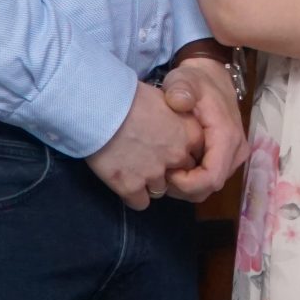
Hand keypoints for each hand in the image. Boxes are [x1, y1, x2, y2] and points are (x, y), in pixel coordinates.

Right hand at [86, 80, 203, 209]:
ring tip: (133, 167)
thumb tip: (172, 126)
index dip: (182, 153)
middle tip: (149, 159)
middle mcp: (177, 156)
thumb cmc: (130, 96)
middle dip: (169, 170)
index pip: (197, 155)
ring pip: (160, 190)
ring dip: (149, 182)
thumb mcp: (165, 100)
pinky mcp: (131, 187)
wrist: (101, 107)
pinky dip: (133, 195)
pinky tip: (124, 182)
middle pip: (181, 175)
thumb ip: (176, 119)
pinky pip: (140, 203)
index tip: (168, 148)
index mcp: (190, 134)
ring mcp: (155, 174)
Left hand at [160, 56, 244, 201]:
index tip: (166, 172)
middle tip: (161, 172)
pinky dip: (191, 180)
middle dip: (182, 187)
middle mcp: (236, 151)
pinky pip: (209, 180)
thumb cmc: (196, 81)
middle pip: (209, 188)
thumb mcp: (184, 79)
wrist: (212, 77)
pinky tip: (177, 166)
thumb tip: (178, 101)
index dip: (186, 184)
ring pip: (209, 188)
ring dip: (186, 186)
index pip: (211, 178)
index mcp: (227, 136)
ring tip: (168, 169)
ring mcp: (235, 157)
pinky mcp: (229, 158)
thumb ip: (181, 89)